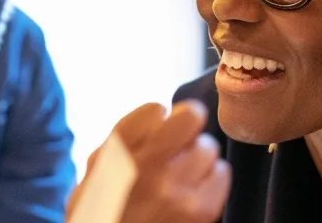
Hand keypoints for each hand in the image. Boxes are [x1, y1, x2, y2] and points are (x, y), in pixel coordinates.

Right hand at [69, 101, 229, 222]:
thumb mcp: (99, 164)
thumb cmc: (108, 203)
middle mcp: (147, 169)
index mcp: (117, 153)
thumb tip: (167, 111)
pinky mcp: (200, 211)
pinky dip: (211, 177)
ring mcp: (176, 192)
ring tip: (180, 174)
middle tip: (174, 148)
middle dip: (184, 130)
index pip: (156, 109)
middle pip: (191, 119)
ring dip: (197, 156)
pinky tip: (191, 190)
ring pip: (208, 147)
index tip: (154, 132)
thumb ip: (129, 135)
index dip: (158, 118)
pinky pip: (221, 172)